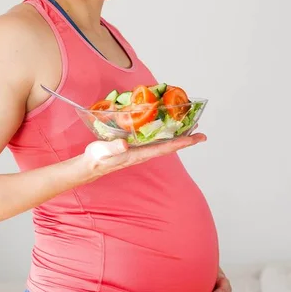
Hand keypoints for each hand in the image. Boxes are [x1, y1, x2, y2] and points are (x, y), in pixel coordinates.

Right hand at [82, 127, 206, 180]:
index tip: (196, 138)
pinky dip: (164, 132)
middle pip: (169, 145)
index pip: (164, 148)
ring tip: (189, 126)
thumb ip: (114, 148)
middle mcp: (143, 152)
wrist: (90, 165)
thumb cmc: (97, 159)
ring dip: (177, 135)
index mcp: (139, 154)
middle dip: (185, 139)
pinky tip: (166, 126)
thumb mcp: (103, 152)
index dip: (181, 143)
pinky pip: (155, 139)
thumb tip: (125, 144)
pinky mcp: (135, 146)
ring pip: (163, 142)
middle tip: (201, 132)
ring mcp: (140, 150)